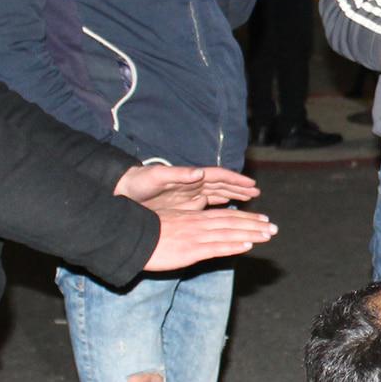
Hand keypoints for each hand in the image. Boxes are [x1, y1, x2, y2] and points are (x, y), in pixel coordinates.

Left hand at [115, 164, 259, 212]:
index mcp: (190, 176)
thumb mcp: (158, 177)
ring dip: (233, 195)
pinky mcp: (184, 203)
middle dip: (240, 188)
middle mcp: (194, 183)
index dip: (236, 180)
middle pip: (222, 184)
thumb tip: (200, 172)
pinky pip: (207, 203)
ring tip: (249, 200)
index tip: (251, 184)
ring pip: (218, 193)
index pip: (219, 176)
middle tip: (256, 193)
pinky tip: (227, 209)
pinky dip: (219, 205)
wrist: (124, 189)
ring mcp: (190, 193)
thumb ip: (179, 174)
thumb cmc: (140, 181)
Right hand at [144, 207, 276, 270]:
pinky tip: (248, 245)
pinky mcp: (191, 250)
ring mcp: (196, 237)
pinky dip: (233, 245)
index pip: (225, 216)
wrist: (129, 236)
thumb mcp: (169, 223)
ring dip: (251, 233)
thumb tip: (198, 231)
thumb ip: (186, 225)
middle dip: (254, 224)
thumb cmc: (145, 231)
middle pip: (232, 223)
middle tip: (274, 227)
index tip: (261, 219)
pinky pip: (216, 247)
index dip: (245, 217)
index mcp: (193, 217)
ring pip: (229, 233)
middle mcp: (198, 225)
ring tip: (269, 234)